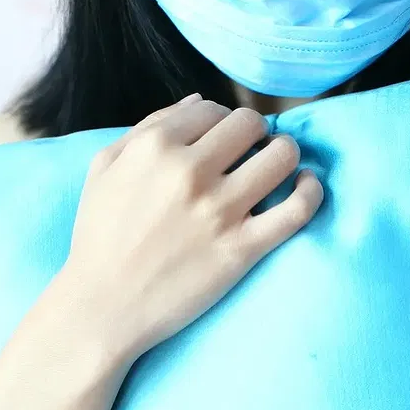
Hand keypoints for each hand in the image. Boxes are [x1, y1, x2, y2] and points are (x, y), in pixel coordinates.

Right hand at [61, 92, 323, 359]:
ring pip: (281, 156)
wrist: (102, 308)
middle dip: (253, 133)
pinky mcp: (242, 249)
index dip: (221, 122)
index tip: (222, 142)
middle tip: (249, 153)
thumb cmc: (98, 239)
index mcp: (155, 147)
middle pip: (250, 124)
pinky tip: (306, 186)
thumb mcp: (105, 169)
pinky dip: (311, 191)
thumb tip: (199, 102)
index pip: (212, 109)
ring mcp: (219, 211)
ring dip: (285, 154)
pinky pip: (297, 208)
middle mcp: (189, 172)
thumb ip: (148, 127)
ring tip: (277, 167)